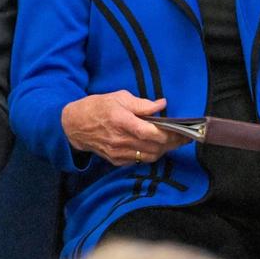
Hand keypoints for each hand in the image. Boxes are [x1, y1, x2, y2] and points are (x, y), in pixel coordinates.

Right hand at [61, 91, 184, 165]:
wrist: (74, 126)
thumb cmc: (97, 107)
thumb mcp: (118, 98)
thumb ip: (142, 103)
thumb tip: (162, 105)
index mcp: (121, 121)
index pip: (150, 132)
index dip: (168, 134)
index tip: (181, 130)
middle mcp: (120, 140)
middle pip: (153, 147)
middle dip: (172, 143)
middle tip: (185, 137)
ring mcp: (118, 153)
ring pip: (149, 156)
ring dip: (164, 151)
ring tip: (174, 142)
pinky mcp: (116, 161)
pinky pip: (139, 161)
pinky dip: (151, 154)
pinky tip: (157, 147)